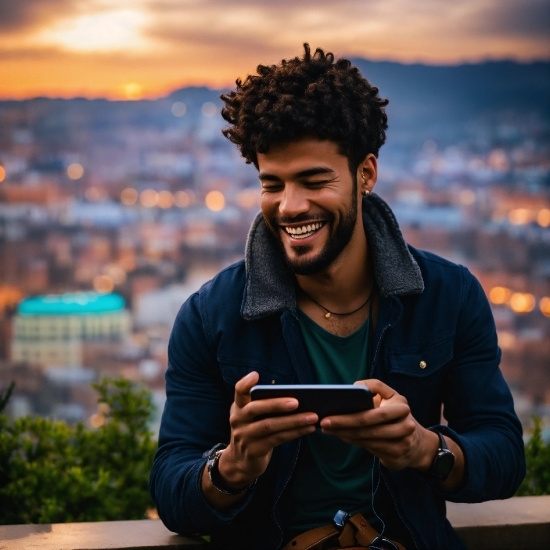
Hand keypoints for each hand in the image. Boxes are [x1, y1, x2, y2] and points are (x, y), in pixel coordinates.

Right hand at [218, 372, 317, 488]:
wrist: (241, 461)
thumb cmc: (254, 430)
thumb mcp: (253, 416)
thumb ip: (265, 404)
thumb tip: (296, 395)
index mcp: (238, 406)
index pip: (238, 391)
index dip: (245, 383)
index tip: (256, 375)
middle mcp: (238, 420)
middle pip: (255, 409)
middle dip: (276, 404)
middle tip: (297, 401)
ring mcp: (244, 436)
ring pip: (270, 426)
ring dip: (293, 421)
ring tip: (312, 416)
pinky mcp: (254, 451)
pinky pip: (277, 439)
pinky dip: (295, 432)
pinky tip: (308, 428)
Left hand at [319, 379, 437, 470]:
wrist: (417, 444)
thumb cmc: (395, 415)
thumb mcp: (390, 397)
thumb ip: (374, 387)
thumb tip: (353, 387)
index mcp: (401, 405)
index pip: (375, 411)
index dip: (351, 413)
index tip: (331, 410)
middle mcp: (405, 424)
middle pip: (369, 426)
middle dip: (344, 424)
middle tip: (324, 423)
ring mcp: (403, 442)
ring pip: (368, 438)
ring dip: (345, 434)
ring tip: (328, 429)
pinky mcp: (398, 456)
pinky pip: (370, 448)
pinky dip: (354, 441)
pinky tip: (342, 436)